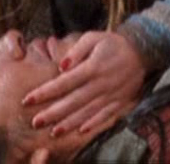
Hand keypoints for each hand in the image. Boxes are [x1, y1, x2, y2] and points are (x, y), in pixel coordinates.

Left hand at [23, 31, 145, 135]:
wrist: (141, 51)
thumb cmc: (112, 43)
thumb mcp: (93, 37)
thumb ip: (76, 50)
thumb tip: (62, 66)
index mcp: (93, 67)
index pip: (65, 82)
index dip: (46, 92)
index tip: (28, 100)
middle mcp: (101, 83)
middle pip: (74, 101)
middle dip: (53, 112)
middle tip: (35, 122)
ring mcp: (112, 95)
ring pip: (87, 112)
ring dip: (70, 123)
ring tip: (53, 132)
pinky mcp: (120, 102)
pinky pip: (105, 116)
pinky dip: (93, 125)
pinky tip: (79, 131)